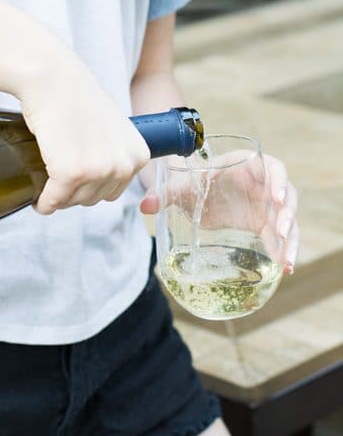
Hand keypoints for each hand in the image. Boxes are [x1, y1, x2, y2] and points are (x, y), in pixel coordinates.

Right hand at [19, 56, 150, 214]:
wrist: (53, 79)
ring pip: (74, 202)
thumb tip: (103, 179)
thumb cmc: (77, 98)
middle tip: (58, 175)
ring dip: (59, 197)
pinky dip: (44, 203)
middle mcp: (124, 165)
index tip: (76, 175)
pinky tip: (39, 199)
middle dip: (75, 191)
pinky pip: (53, 201)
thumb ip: (115, 154)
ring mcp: (98, 170)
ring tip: (49, 180)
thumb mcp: (112, 128)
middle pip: (94, 199)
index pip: (114, 191)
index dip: (91, 185)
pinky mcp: (70, 173)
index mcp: (138, 156)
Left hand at [139, 152, 298, 274]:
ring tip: (287, 261)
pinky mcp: (264, 223)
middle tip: (280, 231)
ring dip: (290, 238)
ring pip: (288, 219)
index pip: (273, 167)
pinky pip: (281, 237)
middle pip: (286, 195)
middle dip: (287, 214)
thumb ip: (164, 194)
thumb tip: (144, 205)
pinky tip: (285, 269)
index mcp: (247, 165)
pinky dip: (284, 251)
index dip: (278, 181)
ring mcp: (266, 205)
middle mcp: (263, 184)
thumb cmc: (192, 181)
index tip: (275, 198)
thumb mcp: (181, 186)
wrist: (194, 190)